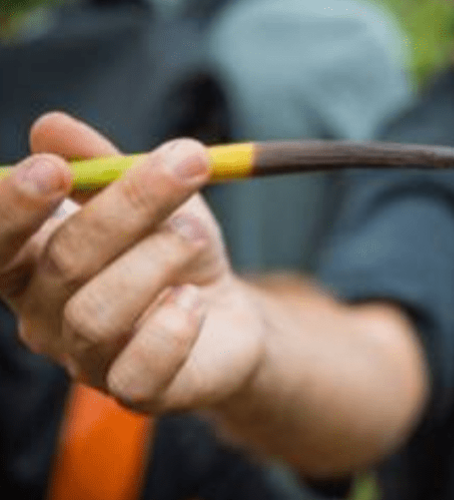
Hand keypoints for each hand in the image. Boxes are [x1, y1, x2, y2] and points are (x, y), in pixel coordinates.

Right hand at [0, 113, 266, 412]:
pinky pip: (139, 371)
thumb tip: (50, 126)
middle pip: (64, 262)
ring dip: (159, 260)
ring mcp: (87, 362)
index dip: (13, 207)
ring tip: (195, 236)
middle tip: (186, 162)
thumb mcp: (150, 196)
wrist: (227, 315)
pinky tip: (193, 301)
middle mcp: (45, 317)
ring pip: (97, 314)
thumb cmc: (174, 250)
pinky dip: (172, 328)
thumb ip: (102, 166)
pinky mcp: (136, 393)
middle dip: (129, 205)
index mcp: (33, 265)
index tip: (53, 169)